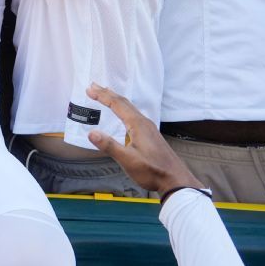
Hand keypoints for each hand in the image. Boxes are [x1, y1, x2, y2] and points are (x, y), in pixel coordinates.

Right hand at [82, 84, 200, 193]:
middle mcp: (143, 122)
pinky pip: (134, 115)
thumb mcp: (128, 160)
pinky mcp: (150, 134)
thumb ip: (109, 146)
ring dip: (116, 100)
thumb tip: (91, 133)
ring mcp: (148, 128)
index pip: (117, 105)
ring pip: (130, 108)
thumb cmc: (152, 171)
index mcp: (137, 124)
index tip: (89, 89)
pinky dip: (124, 109)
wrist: (175, 179)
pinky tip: (123, 114)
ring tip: (106, 94)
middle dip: (108, 93)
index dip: (102, 96)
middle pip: (124, 102)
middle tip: (94, 86)